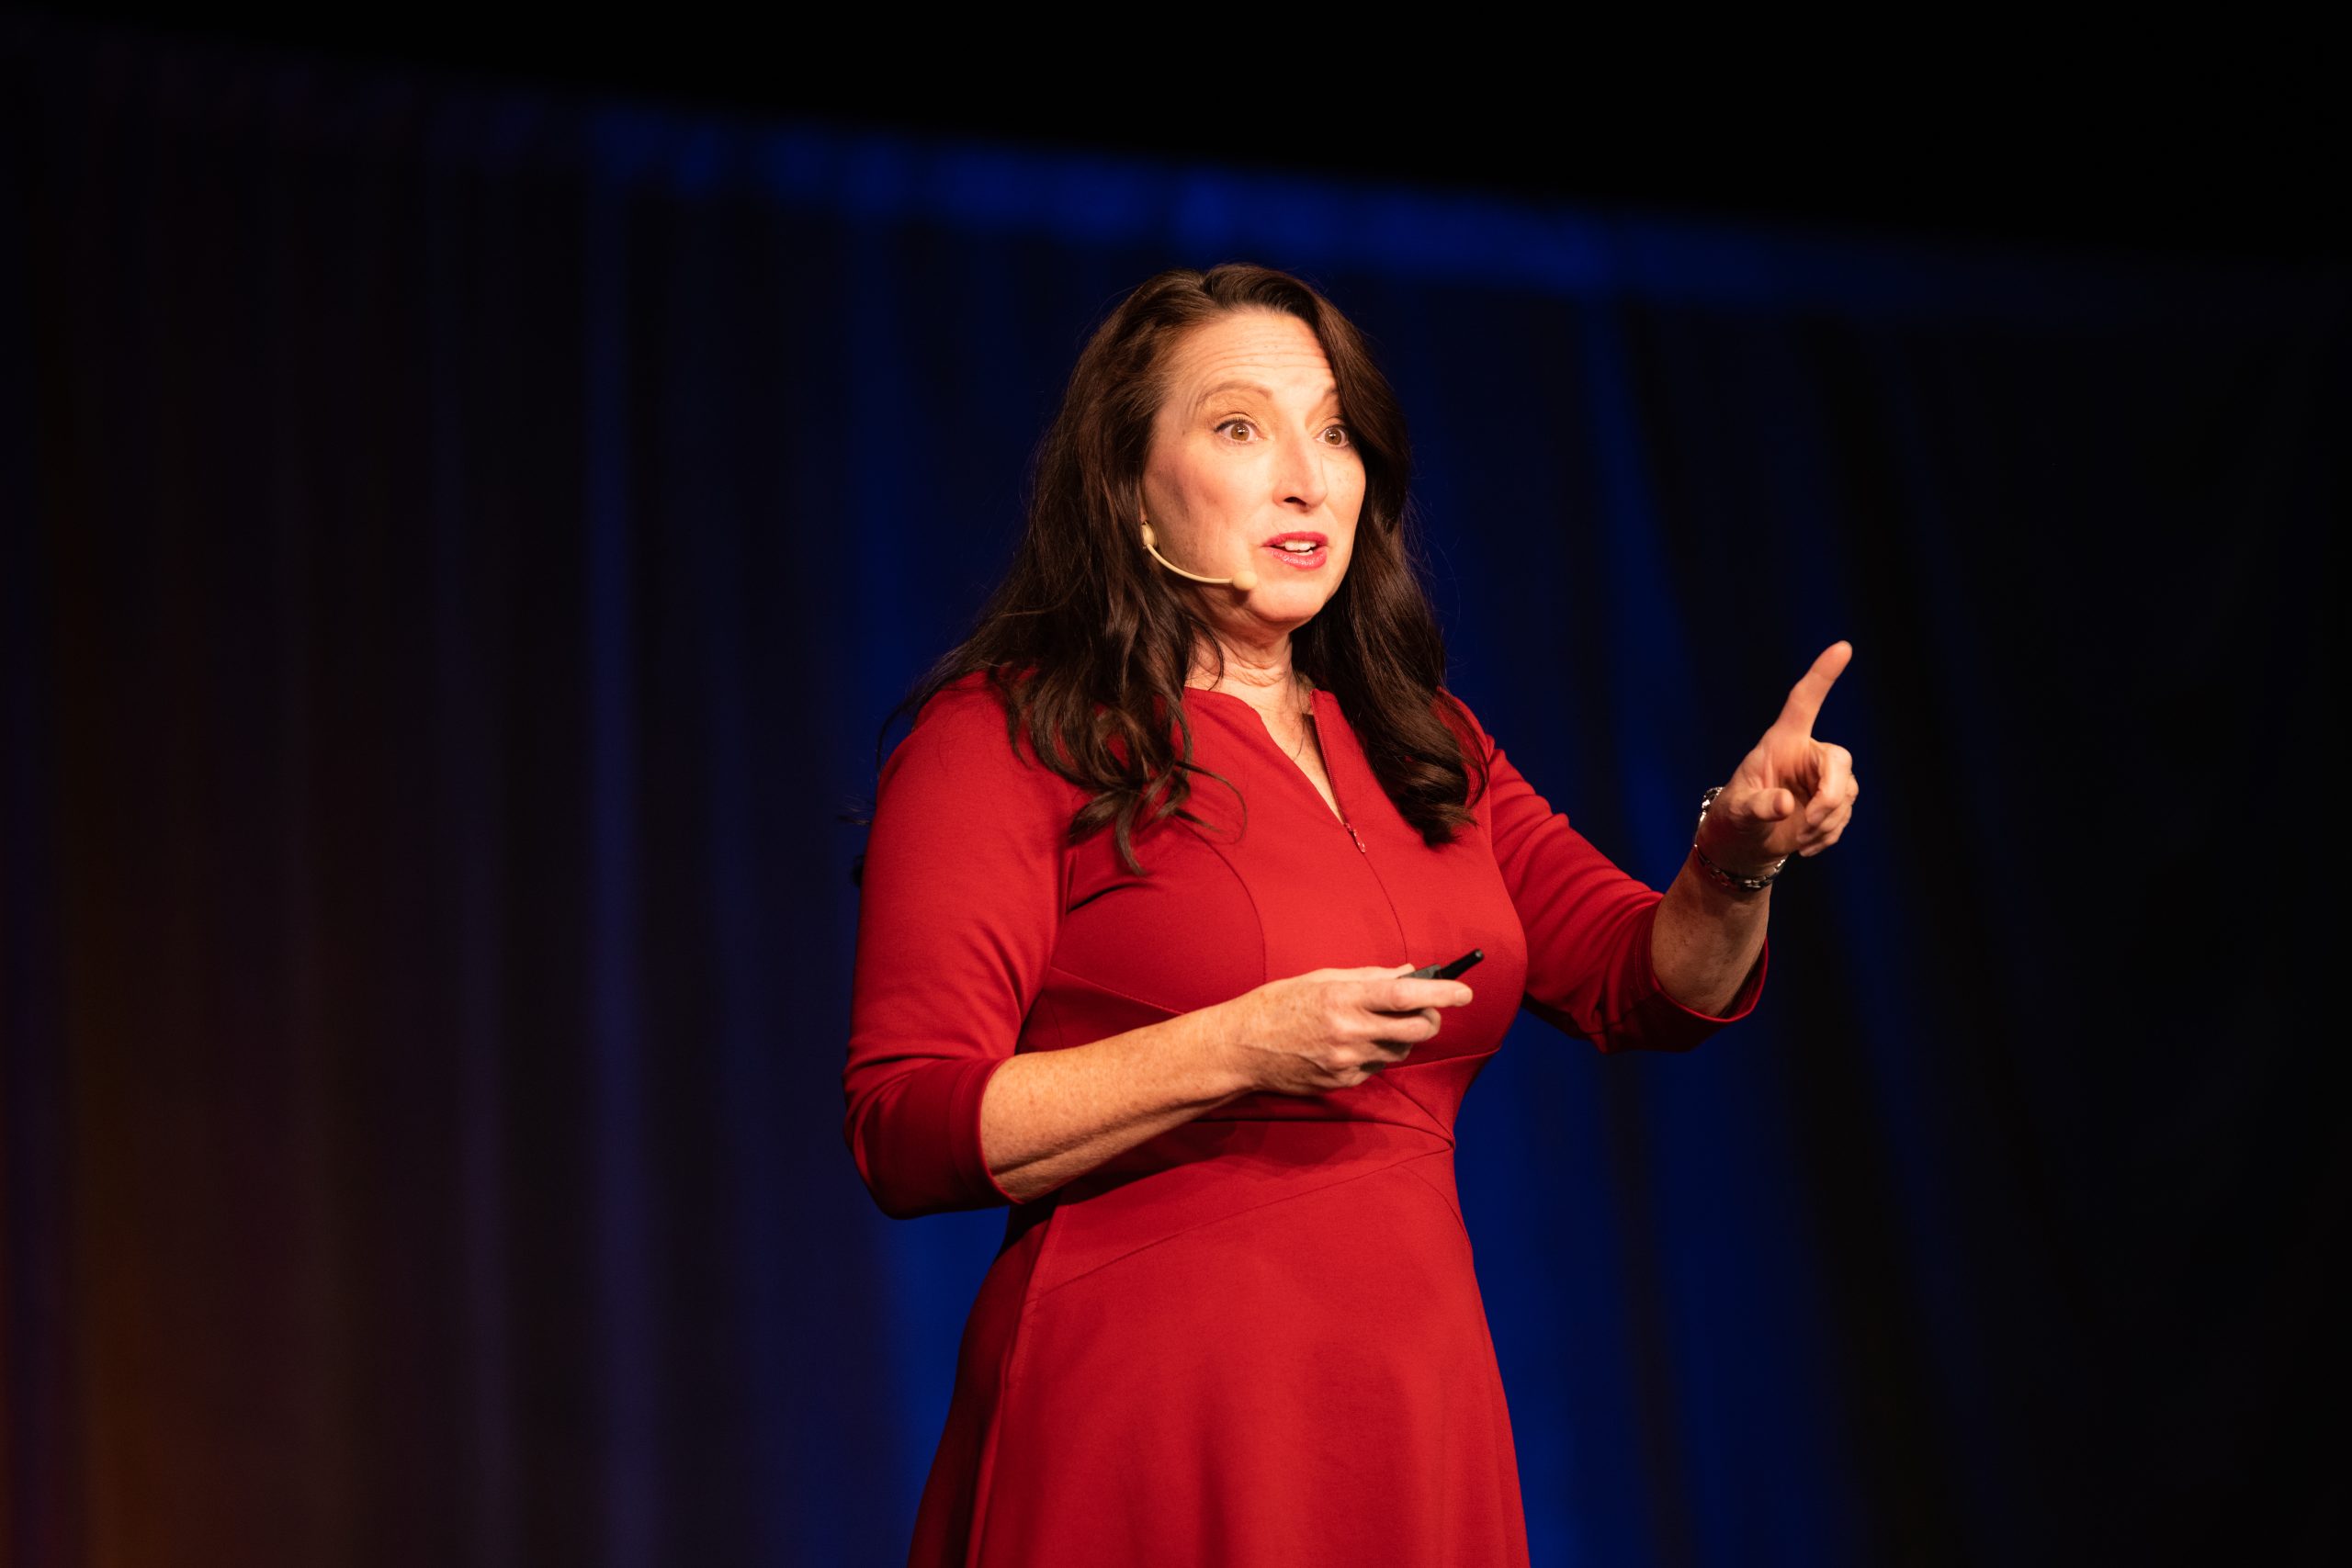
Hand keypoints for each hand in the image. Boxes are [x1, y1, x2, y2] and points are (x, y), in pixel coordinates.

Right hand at [1218, 964, 1475, 1094]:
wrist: (1240, 1049)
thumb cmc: (1277, 1005)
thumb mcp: (1320, 979)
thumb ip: (1367, 977)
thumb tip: (1408, 973)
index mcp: (1344, 998)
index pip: (1406, 995)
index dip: (1441, 994)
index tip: (1464, 992)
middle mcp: (1350, 1031)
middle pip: (1416, 1030)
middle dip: (1430, 1019)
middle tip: (1425, 1011)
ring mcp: (1347, 1061)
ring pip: (1399, 1051)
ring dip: (1399, 1038)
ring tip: (1372, 1025)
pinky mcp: (1343, 1083)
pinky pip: (1375, 1067)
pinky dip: (1372, 1054)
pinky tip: (1345, 1045)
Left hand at [1701, 641, 1860, 872]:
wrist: (1745, 845)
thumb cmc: (1733, 818)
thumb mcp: (1736, 812)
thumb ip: (1757, 806)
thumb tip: (1784, 804)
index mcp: (1781, 742)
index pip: (1804, 702)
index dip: (1823, 675)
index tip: (1843, 647)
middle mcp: (1806, 754)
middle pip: (1839, 759)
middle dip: (1831, 795)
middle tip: (1810, 822)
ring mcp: (1822, 779)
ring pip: (1847, 791)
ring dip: (1827, 821)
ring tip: (1797, 837)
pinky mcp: (1832, 803)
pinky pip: (1845, 815)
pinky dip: (1829, 834)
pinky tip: (1805, 845)